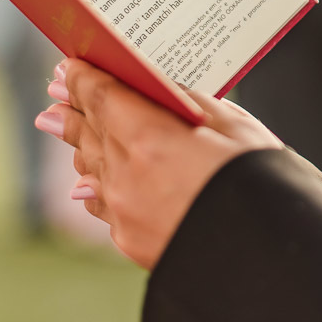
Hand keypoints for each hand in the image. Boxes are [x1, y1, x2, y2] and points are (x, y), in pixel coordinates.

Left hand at [34, 59, 282, 269]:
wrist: (268, 257)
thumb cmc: (261, 183)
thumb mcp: (236, 127)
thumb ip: (192, 104)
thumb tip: (163, 91)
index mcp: (150, 139)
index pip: (103, 96)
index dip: (83, 77)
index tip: (69, 64)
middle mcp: (125, 176)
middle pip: (89, 132)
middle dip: (72, 108)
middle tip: (53, 93)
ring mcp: (124, 212)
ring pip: (90, 167)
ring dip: (77, 144)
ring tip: (60, 126)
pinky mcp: (132, 241)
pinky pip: (102, 204)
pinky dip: (93, 185)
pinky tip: (85, 183)